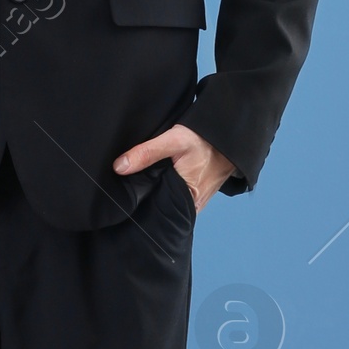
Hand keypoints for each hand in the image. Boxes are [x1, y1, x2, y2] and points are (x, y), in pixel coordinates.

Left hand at [113, 124, 233, 212]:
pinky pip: (177, 199)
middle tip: (126, 196)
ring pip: (169, 205)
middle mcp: (193, 206)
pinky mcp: (197, 196)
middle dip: (145, 203)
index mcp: (187, 200)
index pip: (156, 213)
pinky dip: (166, 193)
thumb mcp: (174, 141)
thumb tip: (119, 167)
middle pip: (162, 210)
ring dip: (156, 198)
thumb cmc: (205, 140)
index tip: (123, 202)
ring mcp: (196, 202)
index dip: (139, 208)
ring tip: (138, 191)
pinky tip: (156, 185)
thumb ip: (146, 153)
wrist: (229, 136)